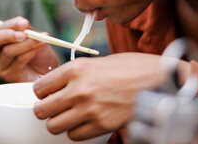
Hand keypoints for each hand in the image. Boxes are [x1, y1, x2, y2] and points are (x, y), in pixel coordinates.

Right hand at [0, 16, 59, 82]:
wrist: (50, 74)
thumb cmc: (40, 55)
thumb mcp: (32, 37)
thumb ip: (26, 30)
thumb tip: (23, 23)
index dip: (8, 25)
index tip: (24, 22)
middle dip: (7, 35)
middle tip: (24, 33)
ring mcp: (0, 68)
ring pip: (8, 51)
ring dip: (27, 43)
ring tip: (42, 38)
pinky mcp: (11, 76)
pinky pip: (20, 60)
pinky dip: (33, 50)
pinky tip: (43, 44)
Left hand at [33, 52, 174, 140]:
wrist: (158, 80)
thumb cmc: (128, 68)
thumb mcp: (95, 62)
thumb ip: (73, 74)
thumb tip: (53, 86)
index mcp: (75, 69)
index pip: (39, 88)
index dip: (40, 93)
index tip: (46, 94)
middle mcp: (78, 89)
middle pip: (41, 110)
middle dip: (44, 110)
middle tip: (53, 108)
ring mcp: (89, 109)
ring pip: (54, 126)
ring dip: (59, 122)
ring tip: (68, 116)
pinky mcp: (102, 125)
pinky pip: (74, 135)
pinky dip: (76, 131)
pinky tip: (84, 122)